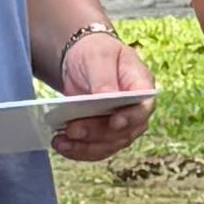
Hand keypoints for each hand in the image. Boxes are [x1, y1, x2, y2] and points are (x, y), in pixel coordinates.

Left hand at [53, 26, 156, 159]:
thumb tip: (108, 97)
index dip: (132, 118)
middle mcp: (135, 110)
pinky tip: (61, 145)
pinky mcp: (104, 134)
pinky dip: (78, 150)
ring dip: (84, 147)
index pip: (144, 106)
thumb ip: (104, 78)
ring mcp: (121, 125)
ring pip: (109, 144)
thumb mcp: (98, 56)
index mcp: (141, 85)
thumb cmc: (96, 52)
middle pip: (124, 131)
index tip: (114, 122)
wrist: (83, 60)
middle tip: (72, 129)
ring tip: (60, 142)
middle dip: (97, 133)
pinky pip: (95, 149)